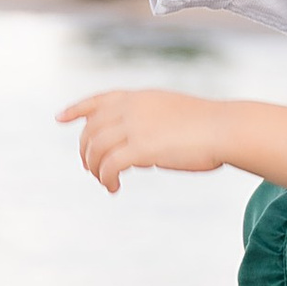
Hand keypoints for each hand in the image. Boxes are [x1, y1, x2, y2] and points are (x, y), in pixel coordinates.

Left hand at [57, 84, 234, 191]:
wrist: (226, 128)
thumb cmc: (209, 126)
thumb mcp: (173, 114)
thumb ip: (150, 124)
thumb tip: (136, 149)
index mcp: (140, 97)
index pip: (99, 100)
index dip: (77, 109)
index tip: (60, 118)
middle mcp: (132, 108)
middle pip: (91, 130)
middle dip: (86, 152)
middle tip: (92, 169)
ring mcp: (135, 126)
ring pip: (96, 150)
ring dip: (95, 169)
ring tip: (105, 182)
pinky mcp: (141, 148)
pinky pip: (110, 166)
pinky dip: (106, 179)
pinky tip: (114, 188)